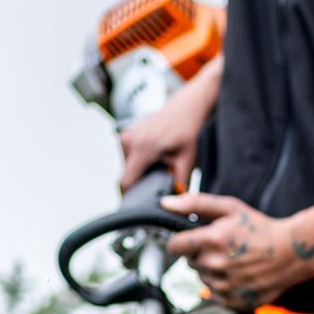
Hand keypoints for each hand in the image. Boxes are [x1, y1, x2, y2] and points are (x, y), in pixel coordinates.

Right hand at [118, 65, 216, 191]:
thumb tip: (177, 201)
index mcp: (143, 148)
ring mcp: (124, 136)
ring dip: (140, 172)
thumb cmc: (187, 131)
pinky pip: (127, 157)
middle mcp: (129, 141)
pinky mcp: (124, 135)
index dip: (130, 198)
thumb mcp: (188, 158)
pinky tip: (154, 156)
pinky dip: (139, 161)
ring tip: (158, 164)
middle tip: (158, 181)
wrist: (185, 108)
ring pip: (126, 167)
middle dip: (140, 183)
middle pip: (126, 176)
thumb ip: (180, 181)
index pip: (126, 182)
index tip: (138, 205)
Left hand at [163, 191, 313, 307]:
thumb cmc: (261, 229)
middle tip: (225, 248)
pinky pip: (215, 296)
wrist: (291, 254)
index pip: (174, 246)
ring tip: (235, 261)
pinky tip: (239, 275)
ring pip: (202, 279)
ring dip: (213, 271)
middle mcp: (216, 265)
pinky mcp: (233, 301)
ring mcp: (225, 286)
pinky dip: (223, 287)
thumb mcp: (230, 208)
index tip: (192, 240)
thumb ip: (195, 204)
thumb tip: (166, 203)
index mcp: (211, 240)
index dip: (182, 242)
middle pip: (190, 262)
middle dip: (202, 254)